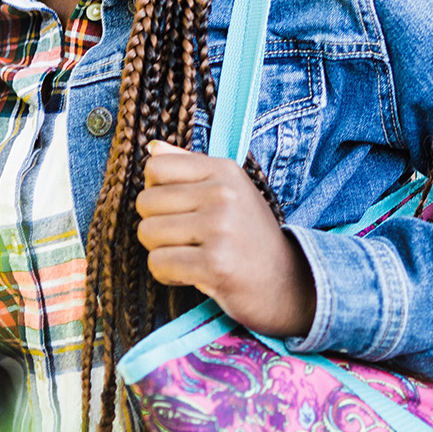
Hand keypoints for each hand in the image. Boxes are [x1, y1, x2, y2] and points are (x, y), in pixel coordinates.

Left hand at [135, 139, 315, 336]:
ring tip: (190, 255)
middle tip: (186, 239)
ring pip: (147, 233)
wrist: (287, 284)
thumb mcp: (230, 190)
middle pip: (145, 202)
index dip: (155, 191)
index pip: (155, 168)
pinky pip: (158, 263)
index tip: (178, 209)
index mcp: (224, 169)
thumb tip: (152, 147)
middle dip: (156, 226)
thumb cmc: (250, 236)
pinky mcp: (214, 264)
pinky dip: (167, 274)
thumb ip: (190, 166)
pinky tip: (193, 274)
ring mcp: (220, 228)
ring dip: (161, 251)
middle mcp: (223, 193)